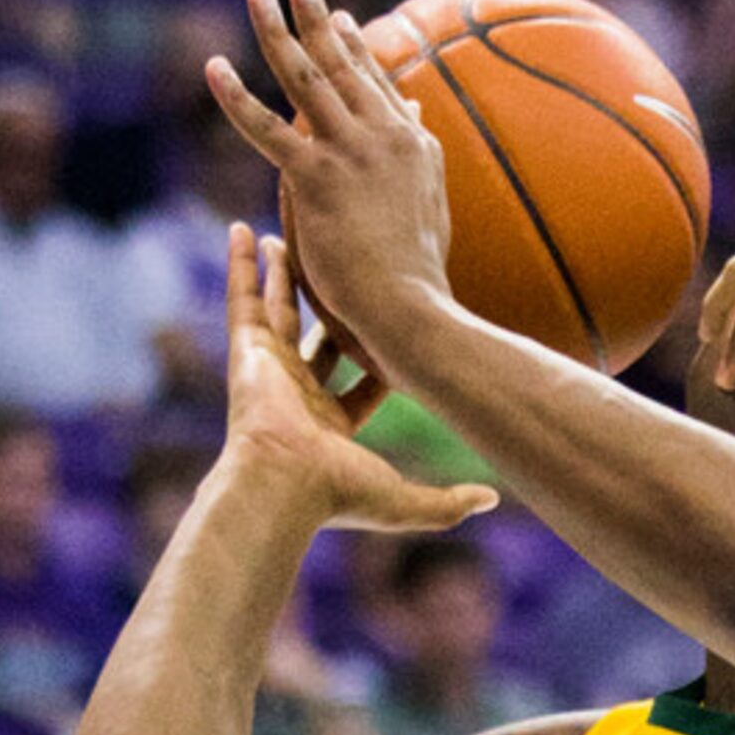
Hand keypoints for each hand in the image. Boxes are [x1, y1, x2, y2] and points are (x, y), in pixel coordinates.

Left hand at [206, 0, 452, 353]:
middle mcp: (386, 138)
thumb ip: (417, 154)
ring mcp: (353, 153)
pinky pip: (267, 128)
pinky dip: (236, 96)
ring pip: (307, 78)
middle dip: (319, 19)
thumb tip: (419, 113)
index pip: (378, 84)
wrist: (413, 307)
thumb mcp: (430, 203)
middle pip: (345, 65)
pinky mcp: (317, 177)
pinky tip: (213, 67)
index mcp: (415, 146)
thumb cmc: (419, 272)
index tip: (338, 17)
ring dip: (277, 30)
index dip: (356, 48)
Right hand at [219, 221, 494, 532]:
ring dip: (280, 273)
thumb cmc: (338, 495)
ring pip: (277, 308)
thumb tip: (493, 499)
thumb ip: (449, 502)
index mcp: (330, 425)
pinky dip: (240, 263)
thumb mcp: (407, 503)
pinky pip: (243, 296)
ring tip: (281, 237)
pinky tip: (242, 230)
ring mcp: (269, 369)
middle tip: (334, 269)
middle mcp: (296, 393)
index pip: (360, 382)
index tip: (398, 325)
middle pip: (315, 335)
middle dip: (323, 304)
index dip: (378, 355)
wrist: (284, 485)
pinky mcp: (247, 350)